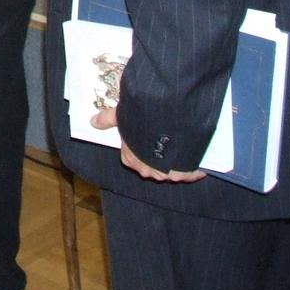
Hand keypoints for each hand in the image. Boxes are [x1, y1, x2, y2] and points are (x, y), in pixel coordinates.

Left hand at [90, 107, 206, 182]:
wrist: (169, 121)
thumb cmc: (140, 120)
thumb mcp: (122, 115)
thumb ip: (108, 119)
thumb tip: (93, 121)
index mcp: (131, 160)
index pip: (132, 158)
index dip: (138, 147)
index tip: (145, 137)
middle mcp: (149, 172)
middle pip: (152, 166)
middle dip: (157, 156)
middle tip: (164, 138)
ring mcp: (169, 175)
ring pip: (172, 171)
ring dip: (175, 162)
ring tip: (181, 144)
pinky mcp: (188, 174)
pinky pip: (192, 173)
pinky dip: (195, 166)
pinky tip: (196, 155)